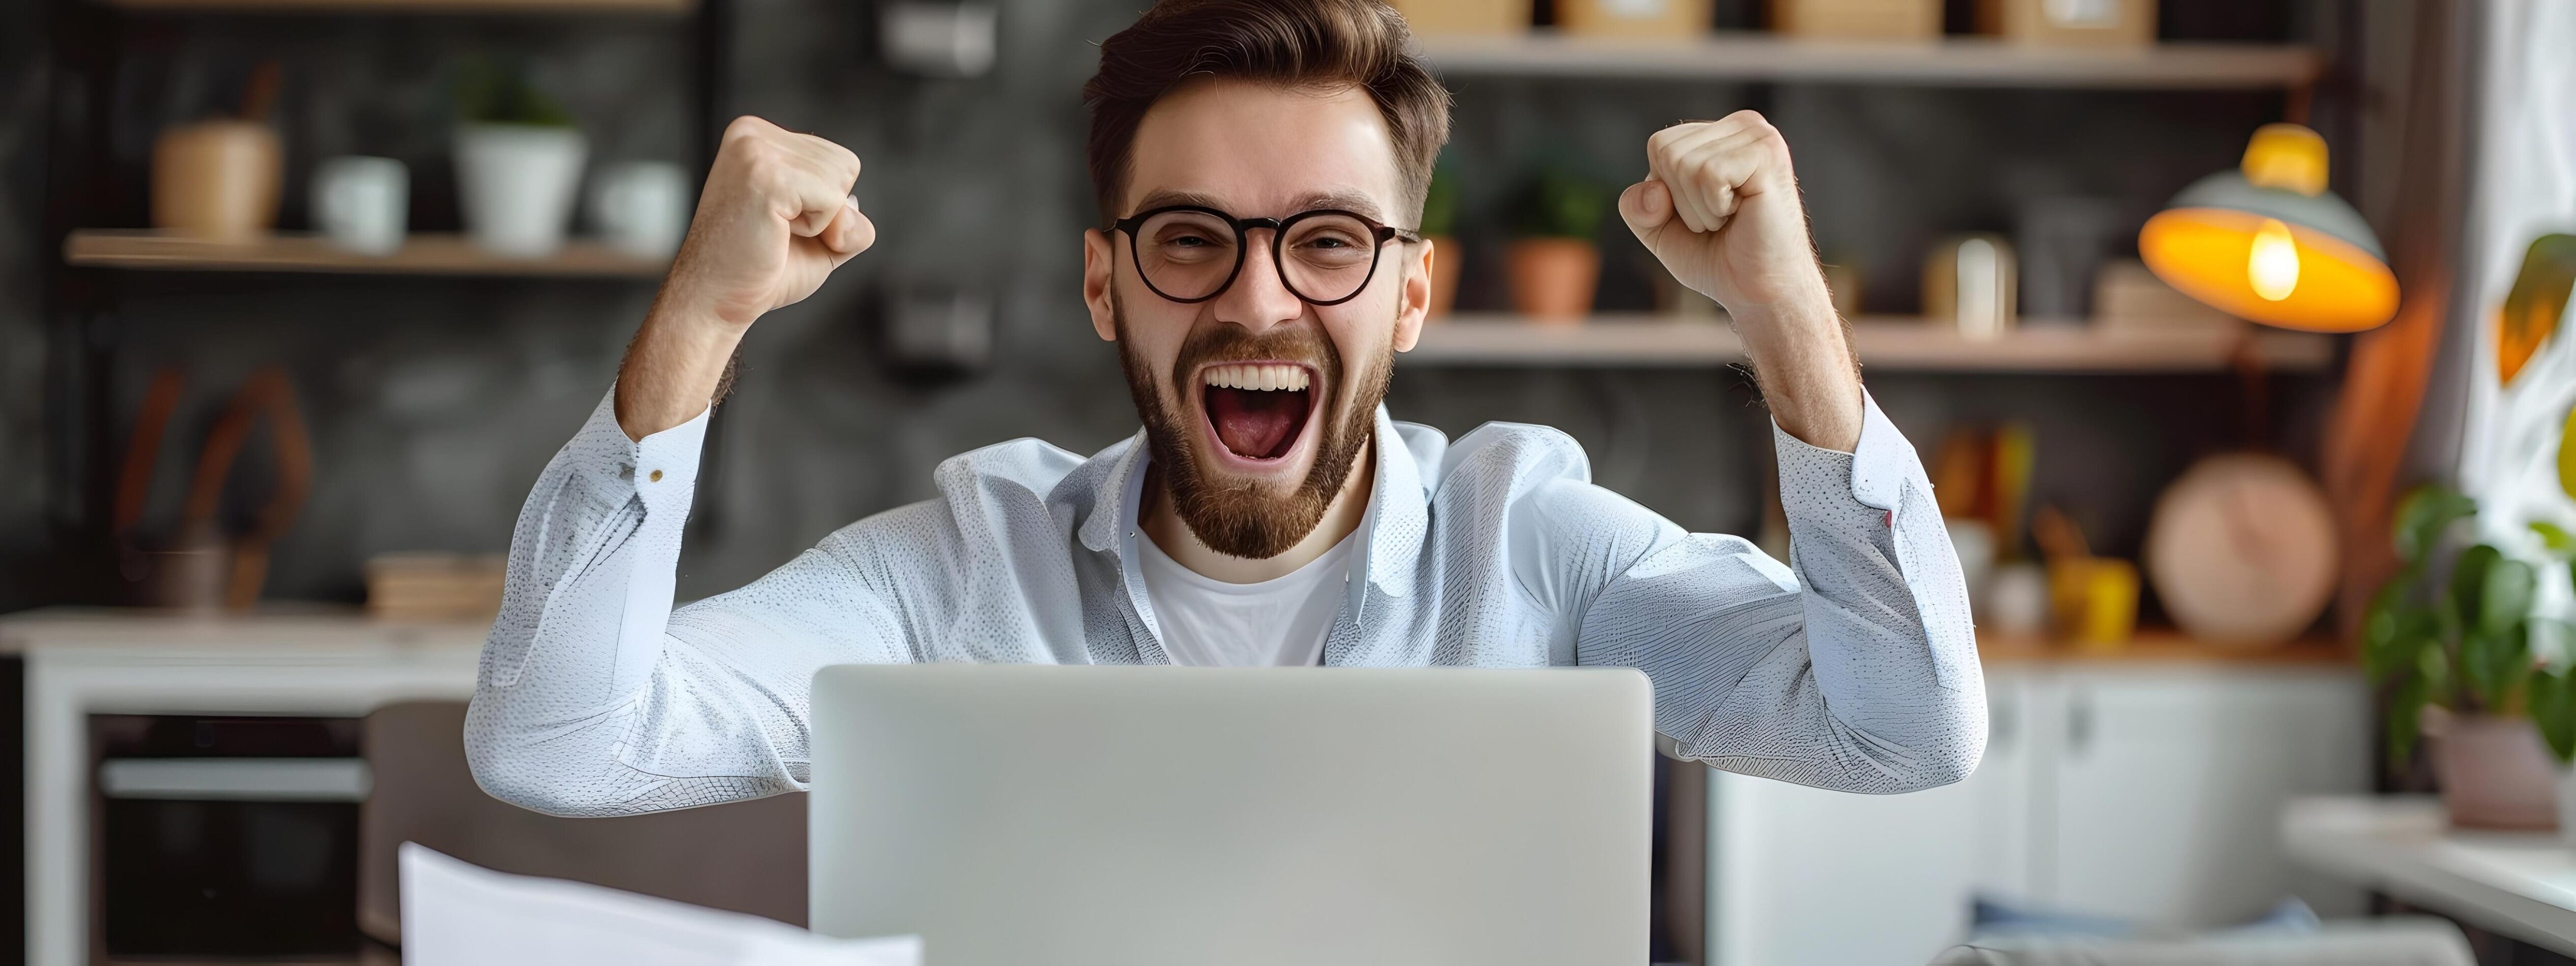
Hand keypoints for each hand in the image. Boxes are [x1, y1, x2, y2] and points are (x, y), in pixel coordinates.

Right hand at [614, 116, 872, 438]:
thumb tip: (852, 203)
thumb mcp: (819, 237)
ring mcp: (755, 150)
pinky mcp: (766, 175)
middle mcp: (751, 133)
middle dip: (825, 212)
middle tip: (774, 231)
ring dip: (819, 222)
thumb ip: (847, 217)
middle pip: (846, 165)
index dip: (825, 205)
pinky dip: (816, 230)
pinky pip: (833, 202)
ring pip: (842, 181)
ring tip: (771, 231)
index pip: (839, 160)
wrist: (713, 301)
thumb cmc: (759, 270)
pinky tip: (774, 234)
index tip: (777, 221)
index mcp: (757, 135)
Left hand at [1621, 111, 1859, 449]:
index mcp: (1727, 135)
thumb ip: (1642, 203)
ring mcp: (1760, 138)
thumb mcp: (1667, 233)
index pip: (1658, 146)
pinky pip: (1697, 174)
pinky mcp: (1766, 160)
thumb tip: (1645, 190)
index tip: (1705, 225)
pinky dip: (1707, 212)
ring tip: (1731, 228)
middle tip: (1720, 230)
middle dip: (1675, 203)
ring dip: (1693, 211)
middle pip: (1661, 148)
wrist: (1768, 305)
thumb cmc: (1725, 270)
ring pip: (1675, 163)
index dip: (1663, 197)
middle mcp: (1748, 125)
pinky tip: (1740, 223)